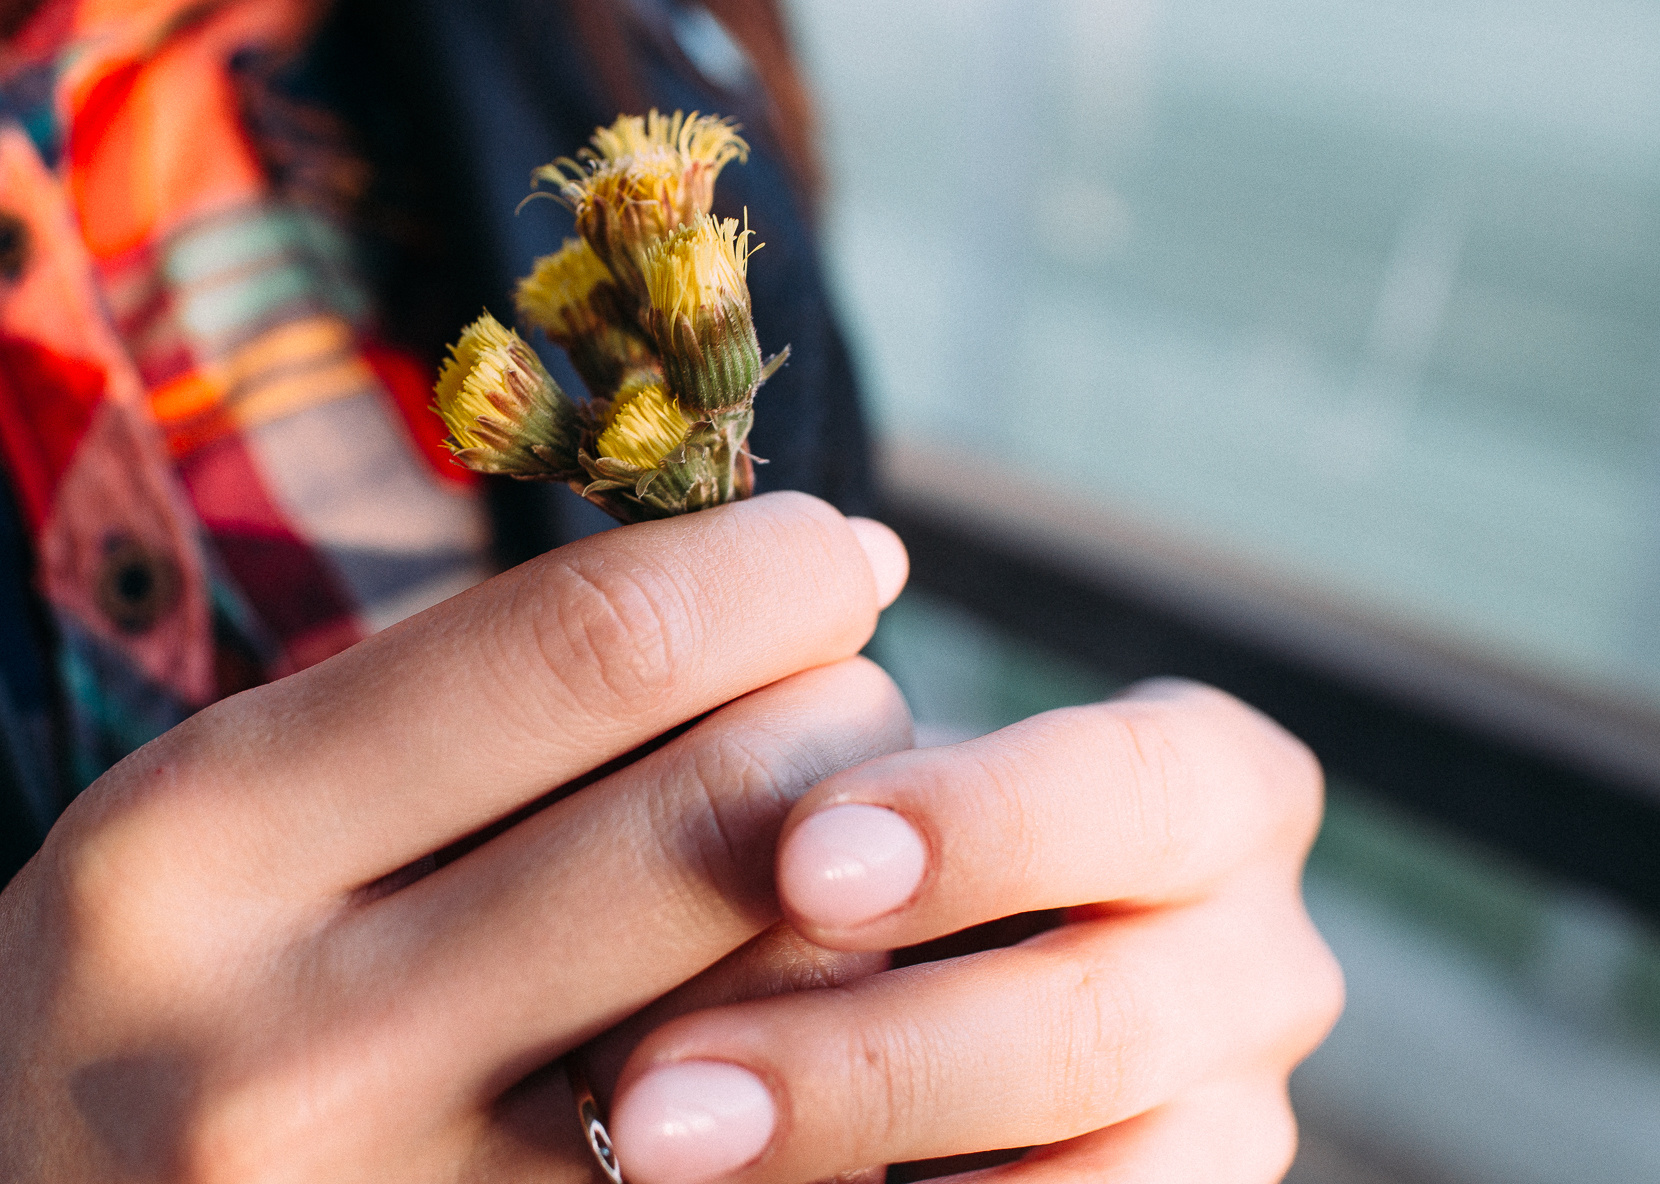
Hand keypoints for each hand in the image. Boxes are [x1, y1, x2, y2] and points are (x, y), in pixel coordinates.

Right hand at [0, 492, 912, 1181]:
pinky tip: (787, 1011)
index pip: (584, 647)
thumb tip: (794, 568)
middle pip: (717, 817)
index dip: (761, 569)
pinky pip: (767, 1163)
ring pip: (784, 1012)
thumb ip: (460, 699)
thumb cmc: (149, 997)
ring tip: (825, 850)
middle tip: (845, 700)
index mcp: (200, 844)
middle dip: (842, 719)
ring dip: (864, 892)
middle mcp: (294, 1052)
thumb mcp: (216, 810)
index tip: (818, 554)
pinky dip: (824, 1060)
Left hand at [608, 679, 1342, 1183]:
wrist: (968, 951)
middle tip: (659, 1083)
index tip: (795, 860)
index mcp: (1217, 788)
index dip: (977, 824)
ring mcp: (1238, 1110)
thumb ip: (837, 788)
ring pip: (1103, 1170)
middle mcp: (1261, 957)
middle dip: (864, 1058)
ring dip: (867, 1151)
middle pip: (1096, 1018)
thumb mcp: (900, 777)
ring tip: (669, 1151)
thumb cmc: (910, 827)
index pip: (1135, 785)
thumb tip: (709, 821)